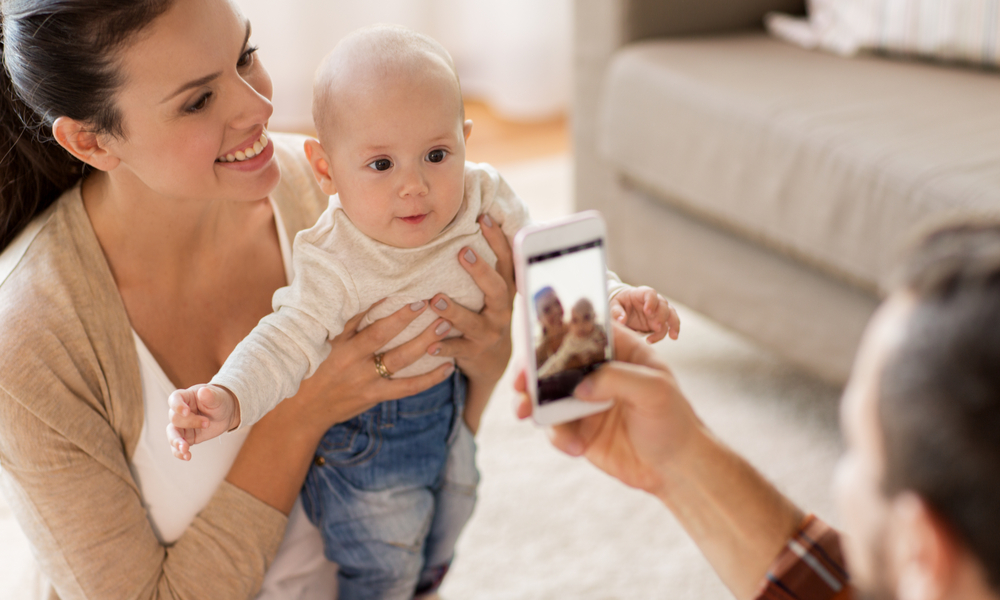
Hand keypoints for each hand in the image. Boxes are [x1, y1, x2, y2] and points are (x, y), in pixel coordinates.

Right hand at [166, 384, 239, 460]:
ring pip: (172, 434)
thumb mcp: (218, 397)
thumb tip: (203, 391)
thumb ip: (210, 395)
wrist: (225, 414)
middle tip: (207, 423)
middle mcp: (180, 412)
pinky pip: (178, 446)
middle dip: (190, 423)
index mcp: (185, 397)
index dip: (177, 406)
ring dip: (176, 442)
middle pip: (175, 419)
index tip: (186, 412)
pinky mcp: (186, 437)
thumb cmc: (220, 401)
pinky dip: (180, 452)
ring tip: (185, 448)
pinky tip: (187, 457)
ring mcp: (182, 426)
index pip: (174, 399)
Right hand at [285, 301, 458, 435]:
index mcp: (335, 341)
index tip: (405, 291)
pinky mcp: (374, 396)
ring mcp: (364, 379)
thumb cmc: (310, 370)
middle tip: (433, 303)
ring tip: (446, 327)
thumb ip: (342, 323)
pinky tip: (448, 367)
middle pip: (383, 335)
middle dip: (408, 318)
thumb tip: (369, 296)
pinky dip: (429, 378)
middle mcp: (350, 358)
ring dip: (425, 343)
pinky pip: (407, 387)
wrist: (301, 412)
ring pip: (400, 359)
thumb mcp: (319, 343)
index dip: (382, 304)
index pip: (359, 316)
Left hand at [427, 215, 514, 431]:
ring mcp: (489, 333)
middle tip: (463, 252)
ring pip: (474, 322)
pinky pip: (459, 350)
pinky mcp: (475, 353)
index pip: (506, 260)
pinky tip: (429, 344)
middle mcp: (501, 310)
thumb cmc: (484, 313)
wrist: (492, 360)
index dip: (498, 239)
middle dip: (481, 271)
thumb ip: (483, 265)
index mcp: (504, 290)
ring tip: (435, 300)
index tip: (483, 218)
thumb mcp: (491, 291)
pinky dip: (444, 347)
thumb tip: (471, 217)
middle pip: (497, 289)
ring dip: (455, 311)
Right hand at [516, 322, 700, 494]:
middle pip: (553, 360)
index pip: (581, 329)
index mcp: (617, 349)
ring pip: (545, 393)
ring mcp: (583, 400)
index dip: (555, 327)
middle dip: (530, 368)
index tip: (532, 333)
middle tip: (519, 381)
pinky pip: (554, 427)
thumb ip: (617, 379)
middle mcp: (596, 371)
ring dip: (530, 401)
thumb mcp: (654, 390)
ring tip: (525, 412)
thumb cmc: (674, 420)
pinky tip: (574, 447)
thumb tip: (579, 387)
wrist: (676, 467)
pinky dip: (557, 435)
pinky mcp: (577, 429)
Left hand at [609, 285, 679, 342]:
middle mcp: (654, 301)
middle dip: (661, 316)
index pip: (650, 293)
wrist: (623, 308)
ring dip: (673, 325)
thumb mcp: (613, 305)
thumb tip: (621, 320)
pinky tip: (666, 339)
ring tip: (673, 336)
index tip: (648, 312)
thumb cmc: (619, 303)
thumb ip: (616, 311)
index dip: (651, 301)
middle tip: (656, 327)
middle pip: (663, 305)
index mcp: (641, 293)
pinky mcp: (660, 321)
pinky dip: (668, 333)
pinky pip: (668, 326)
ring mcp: (658, 311)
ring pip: (671, 315)